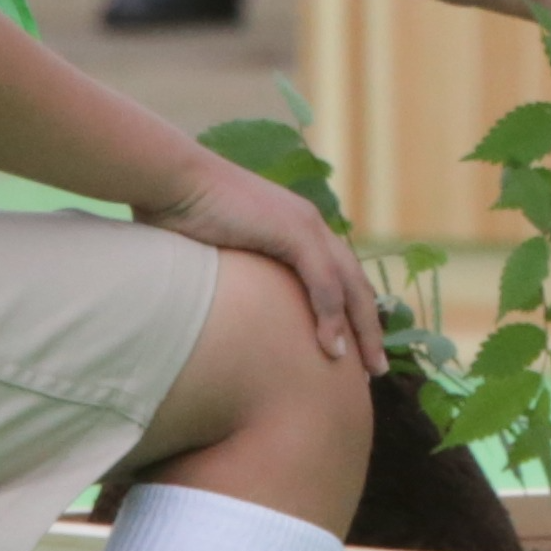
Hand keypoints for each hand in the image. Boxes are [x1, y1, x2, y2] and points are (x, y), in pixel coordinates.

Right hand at [146, 157, 382, 364]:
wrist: (172, 181)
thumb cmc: (181, 217)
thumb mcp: (219, 256)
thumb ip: (236, 278)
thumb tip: (224, 314)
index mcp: (296, 227)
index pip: (338, 276)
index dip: (351, 314)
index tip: (356, 352)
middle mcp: (309, 225)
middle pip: (354, 285)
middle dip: (369, 328)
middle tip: (378, 369)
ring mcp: (305, 225)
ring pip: (349, 287)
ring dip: (363, 330)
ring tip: (369, 369)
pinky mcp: (294, 231)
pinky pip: (324, 284)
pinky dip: (332, 318)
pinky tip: (334, 351)